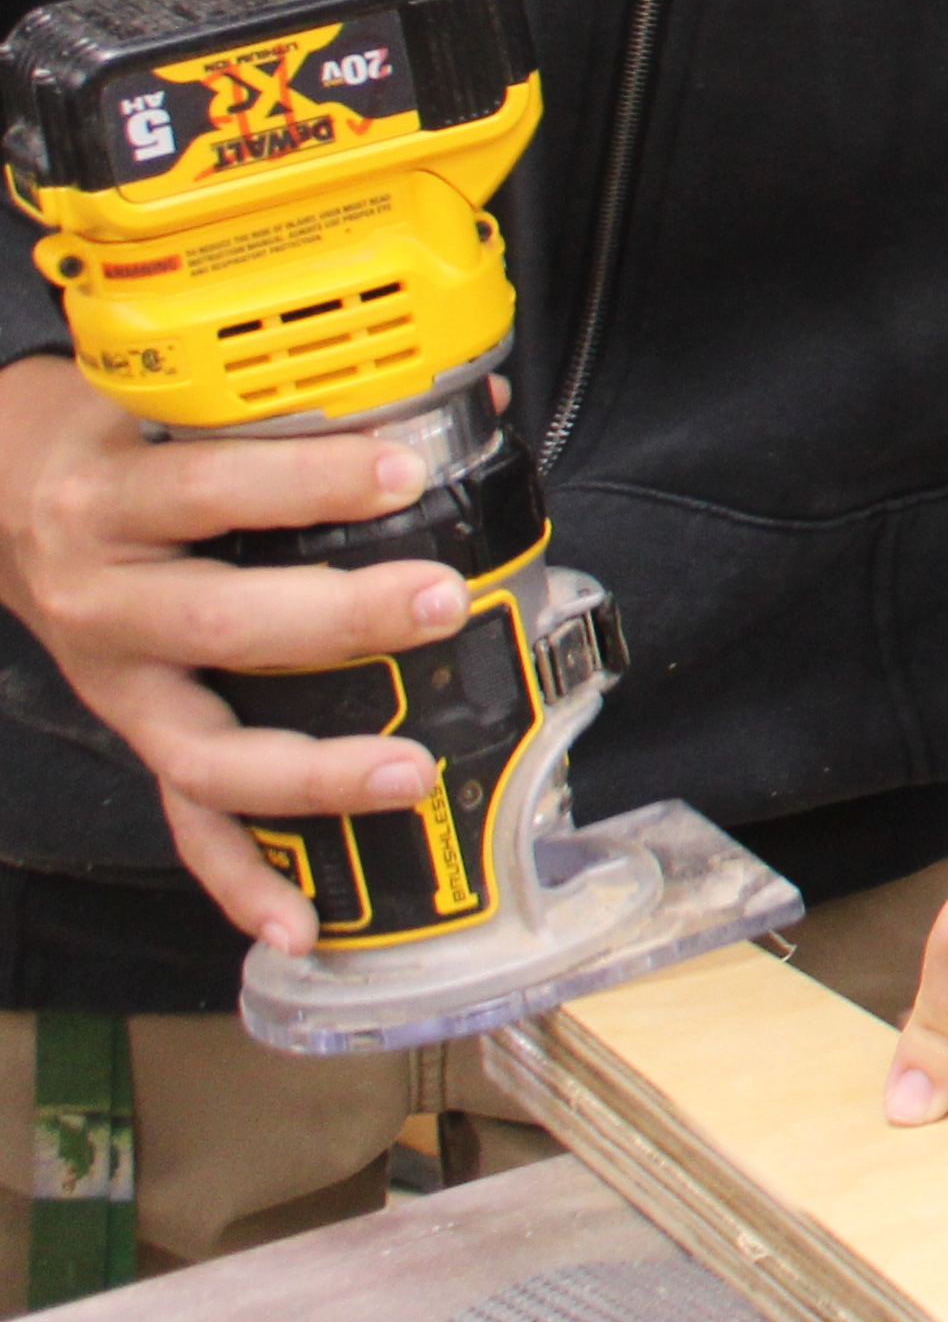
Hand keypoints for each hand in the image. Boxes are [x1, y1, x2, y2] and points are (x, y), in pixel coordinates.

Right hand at [0, 356, 471, 946]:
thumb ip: (300, 407)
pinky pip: (183, 823)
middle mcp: (107, 597)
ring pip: (203, 748)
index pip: (214, 485)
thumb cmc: (119, 444)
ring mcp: (116, 682)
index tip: (404, 468)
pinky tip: (297, 924)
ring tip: (407, 774)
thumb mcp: (178, 404)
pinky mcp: (132, 735)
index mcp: (116, 498)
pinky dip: (237, 879)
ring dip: (310, 770)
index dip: (310, 479)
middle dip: (339, 618)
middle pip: (221, 622)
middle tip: (439, 602)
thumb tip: (466, 397)